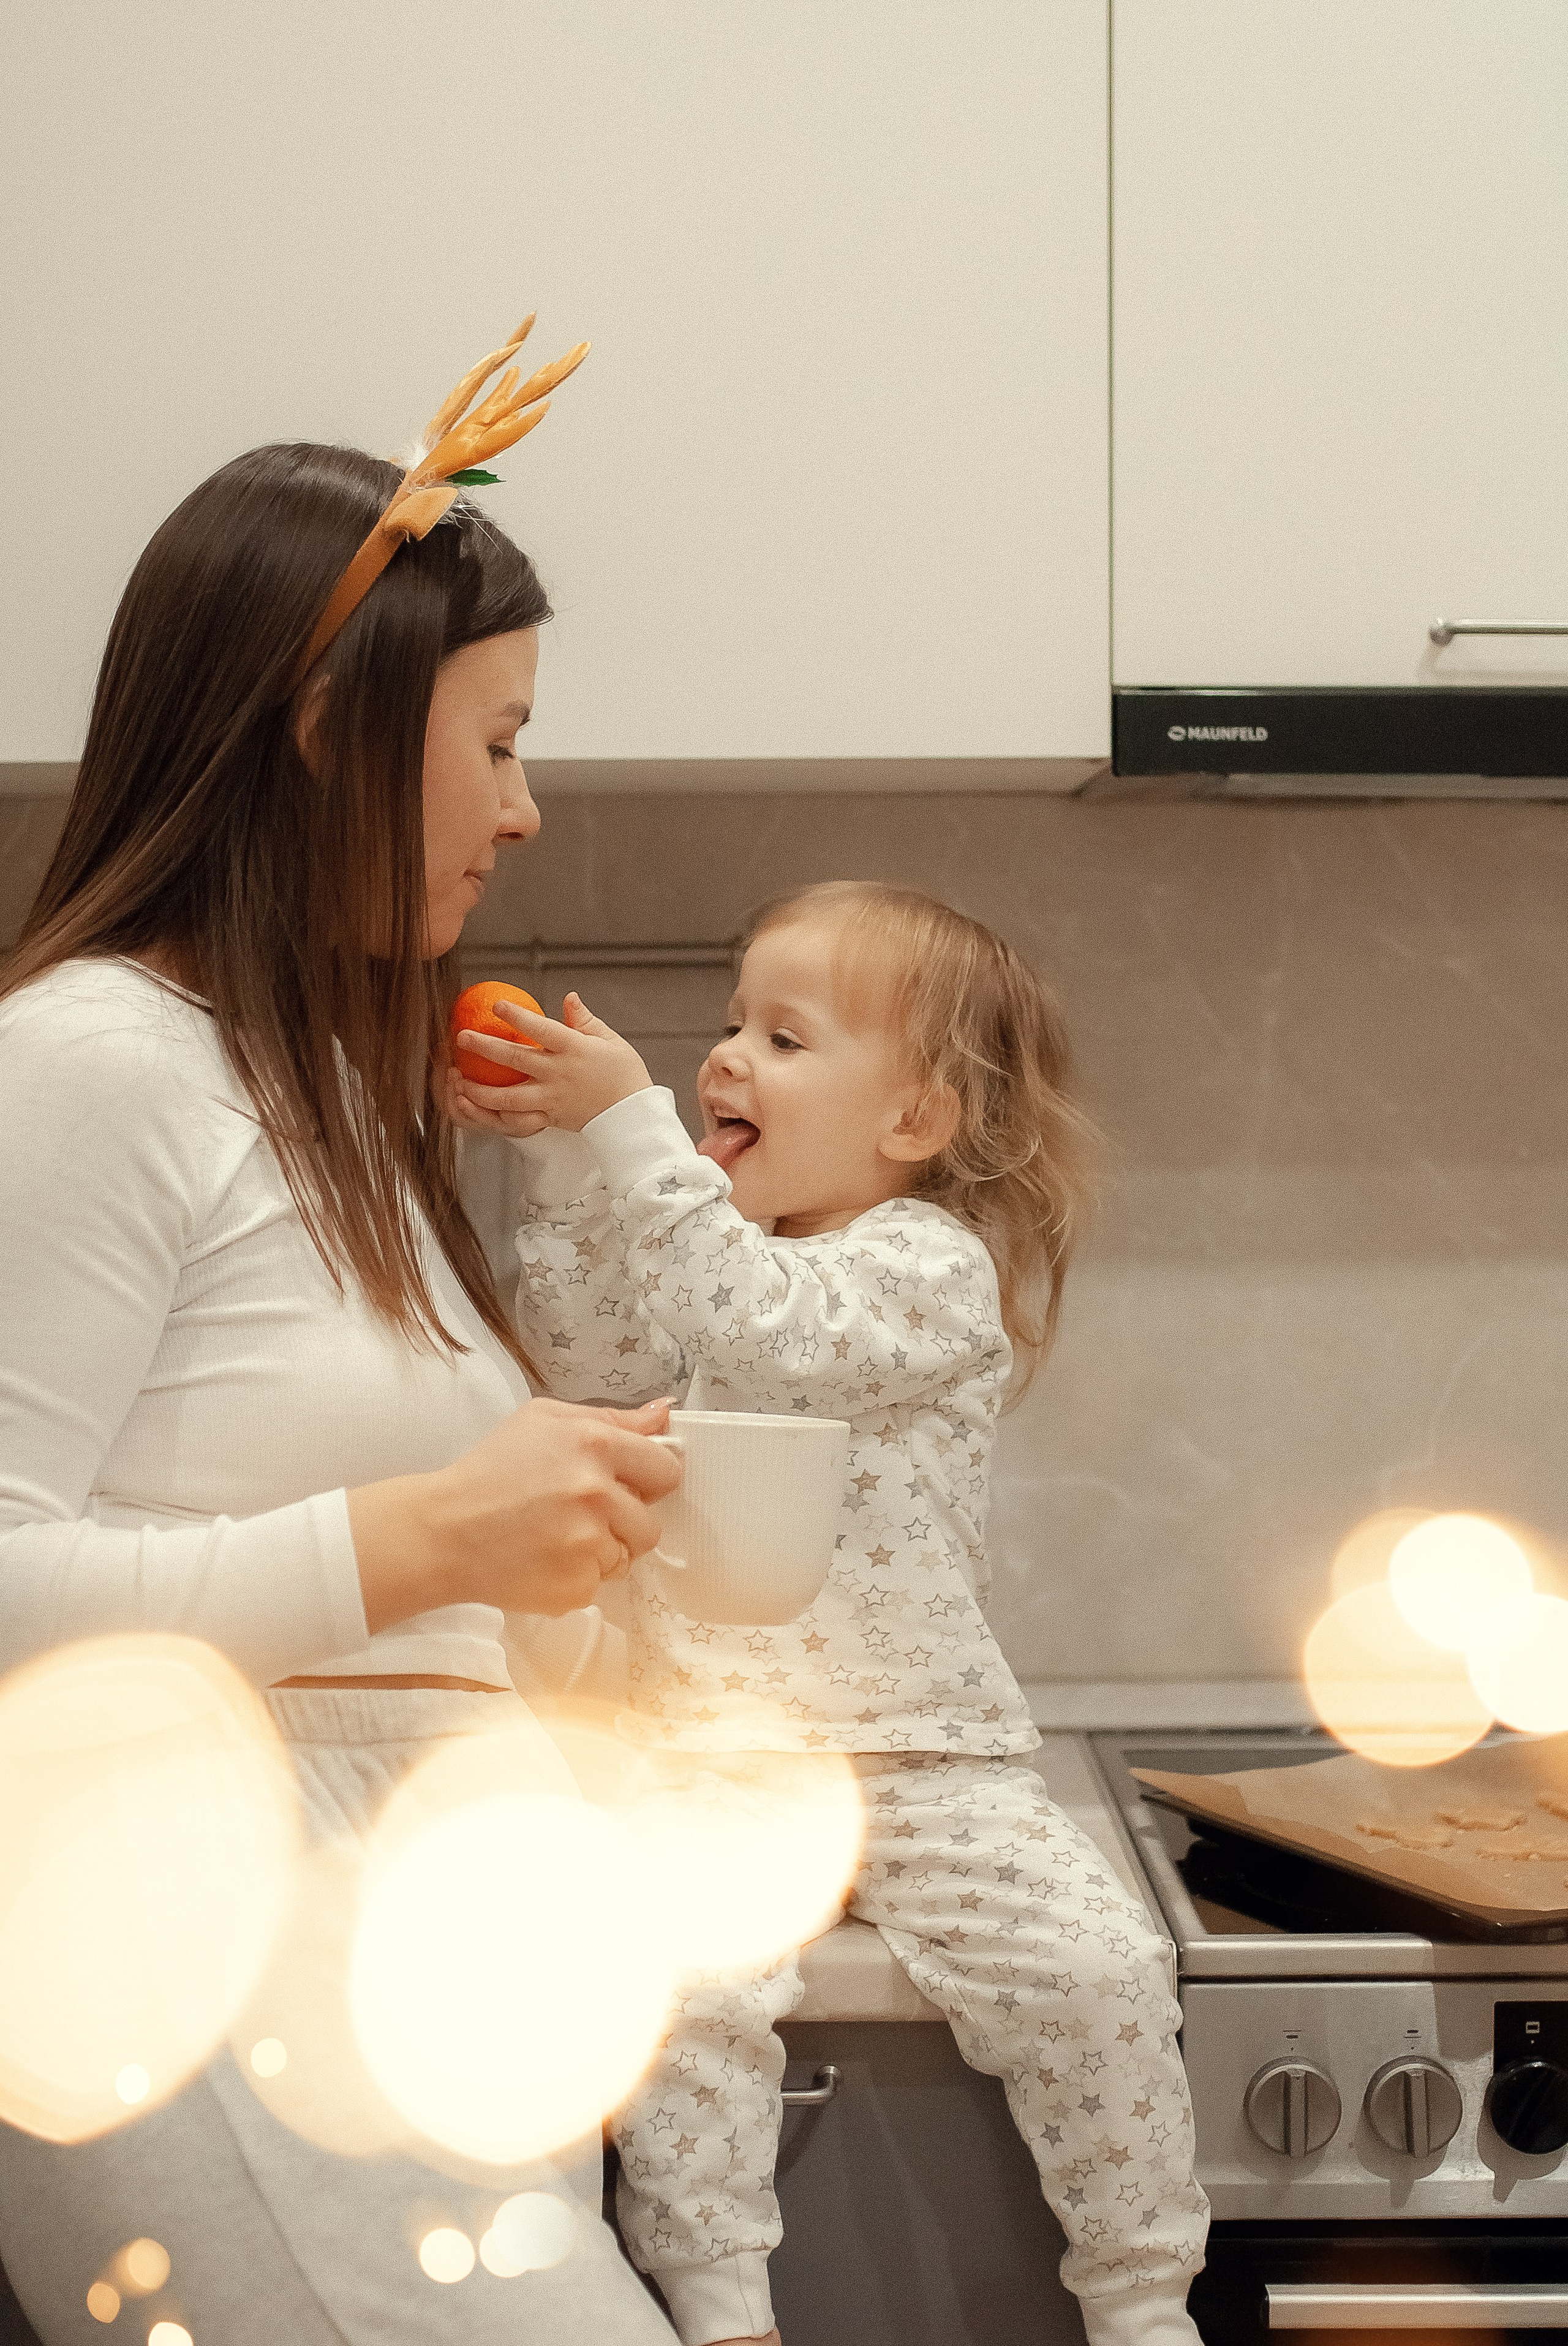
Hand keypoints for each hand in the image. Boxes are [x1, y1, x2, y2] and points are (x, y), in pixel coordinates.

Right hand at [349, 1397, 681, 1630]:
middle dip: (625, 1521)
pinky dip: (577, 1577)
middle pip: (652, 1522)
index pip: (666, 1469)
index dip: (647, 1479)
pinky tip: (544, 1560)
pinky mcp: (576, 1586)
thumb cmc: (490, 1472)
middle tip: (580, 1514)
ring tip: (556, 1537)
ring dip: (601, 1550)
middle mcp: (596, 1494)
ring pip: (627, 1556)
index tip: (626, 1484)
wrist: (443, 1532)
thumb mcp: (543, 1421)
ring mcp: (588, 1544)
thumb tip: (665, 1413)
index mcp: (593, 1445)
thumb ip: (612, 1417)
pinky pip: (599, 1584)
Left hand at [450, 992, 652, 1133]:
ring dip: (481, 1090)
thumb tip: (569, 997)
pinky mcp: (550, 1117)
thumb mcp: (610, 1040)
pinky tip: (481, 1109)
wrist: (632, 1116)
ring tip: (460, 1081)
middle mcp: (559, 1073)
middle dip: (484, 1047)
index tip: (497, 1005)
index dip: (517, 1016)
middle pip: (515, 1059)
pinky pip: (519, 1119)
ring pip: (508, 1096)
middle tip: (462, 1038)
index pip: (541, 1028)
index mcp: (574, 1048)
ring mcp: (552, 1098)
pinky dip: (498, 1115)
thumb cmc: (625, 1074)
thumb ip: (584, 1020)